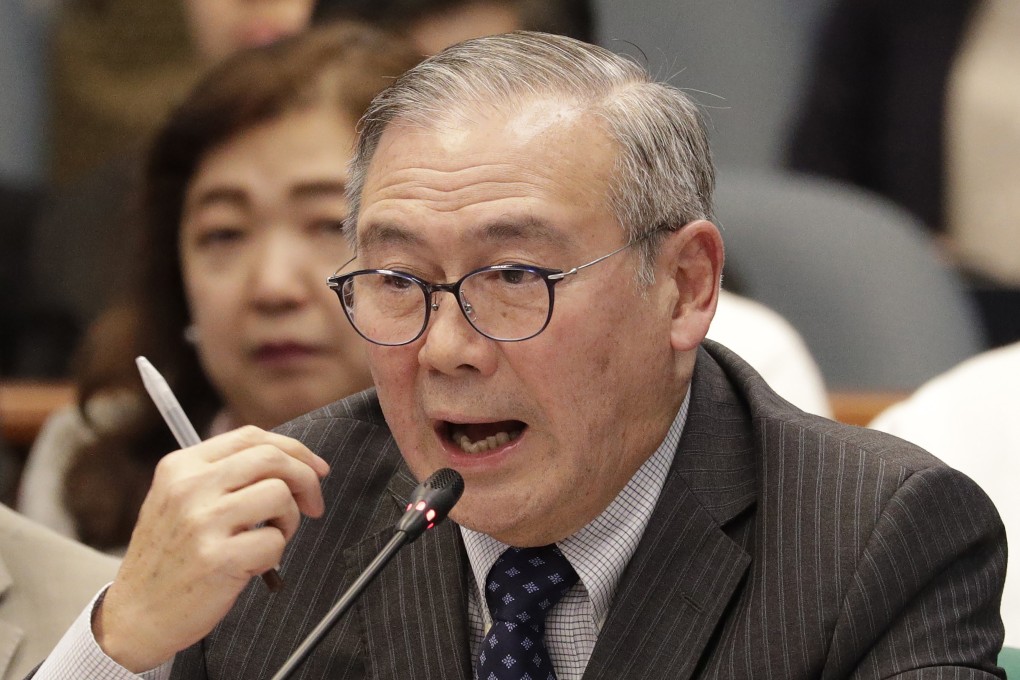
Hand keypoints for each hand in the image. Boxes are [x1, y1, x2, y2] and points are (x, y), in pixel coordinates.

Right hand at [93, 426, 329, 671]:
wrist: (135, 617)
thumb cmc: (171, 558)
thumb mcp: (180, 500)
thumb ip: (224, 475)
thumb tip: (292, 460)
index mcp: (180, 466)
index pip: (251, 436)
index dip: (294, 449)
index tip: (316, 468)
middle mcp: (188, 487)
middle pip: (272, 458)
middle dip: (306, 479)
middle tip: (313, 504)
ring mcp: (201, 522)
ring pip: (279, 495)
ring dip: (288, 519)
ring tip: (270, 538)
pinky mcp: (217, 559)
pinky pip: (275, 541)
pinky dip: (275, 554)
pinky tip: (252, 565)